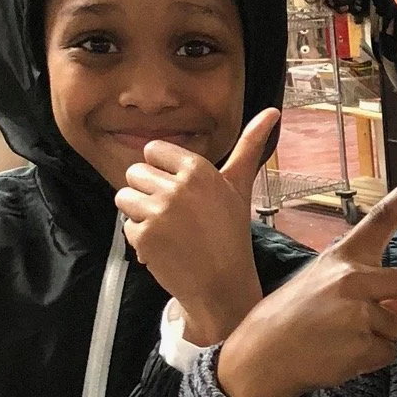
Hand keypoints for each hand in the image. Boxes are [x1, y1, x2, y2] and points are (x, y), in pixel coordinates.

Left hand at [117, 109, 278, 345]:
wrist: (223, 284)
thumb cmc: (231, 234)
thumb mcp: (239, 187)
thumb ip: (250, 146)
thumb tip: (272, 111)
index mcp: (198, 169)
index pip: (153, 151)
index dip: (162, 171)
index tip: (179, 190)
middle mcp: (178, 186)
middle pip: (135, 173)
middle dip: (148, 193)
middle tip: (174, 216)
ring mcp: (159, 211)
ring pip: (124, 197)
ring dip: (139, 214)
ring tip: (167, 230)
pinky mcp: (144, 235)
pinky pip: (127, 226)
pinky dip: (141, 240)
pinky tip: (165, 249)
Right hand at [216, 159, 396, 396]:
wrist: (260, 356)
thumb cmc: (294, 316)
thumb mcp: (331, 291)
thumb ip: (377, 291)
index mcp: (345, 257)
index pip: (382, 219)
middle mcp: (355, 281)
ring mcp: (361, 315)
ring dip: (378, 338)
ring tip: (338, 337)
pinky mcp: (363, 347)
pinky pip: (388, 353)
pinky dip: (370, 358)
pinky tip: (339, 355)